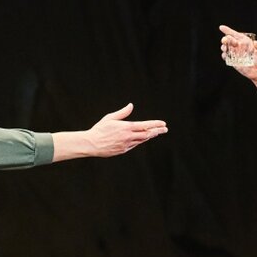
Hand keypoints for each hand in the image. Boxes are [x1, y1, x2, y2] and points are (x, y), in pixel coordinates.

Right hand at [51, 103, 167, 161]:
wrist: (92, 144)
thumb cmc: (100, 129)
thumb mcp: (110, 118)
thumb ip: (123, 113)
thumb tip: (131, 105)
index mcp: (126, 128)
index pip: (145, 126)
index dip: (155, 124)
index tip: (163, 123)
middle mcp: (129, 137)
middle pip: (147, 134)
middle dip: (157, 131)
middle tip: (165, 129)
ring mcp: (127, 145)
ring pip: (142, 140)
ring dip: (149, 136)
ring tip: (156, 132)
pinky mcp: (123, 150)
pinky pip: (134, 145)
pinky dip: (140, 141)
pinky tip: (142, 138)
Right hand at [219, 24, 256, 80]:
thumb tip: (256, 43)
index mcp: (245, 42)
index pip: (235, 34)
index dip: (228, 31)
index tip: (221, 28)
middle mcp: (239, 47)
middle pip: (229, 40)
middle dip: (225, 39)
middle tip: (225, 40)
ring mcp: (235, 54)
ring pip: (226, 48)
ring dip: (224, 47)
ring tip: (225, 48)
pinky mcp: (233, 61)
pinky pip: (226, 57)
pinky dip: (224, 55)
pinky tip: (225, 55)